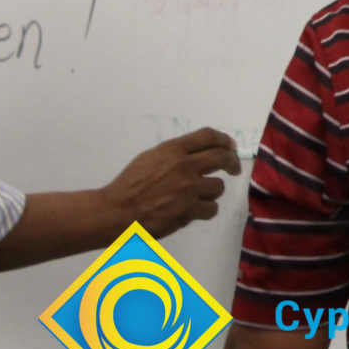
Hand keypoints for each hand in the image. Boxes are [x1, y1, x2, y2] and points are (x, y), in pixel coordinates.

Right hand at [101, 128, 241, 237]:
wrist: (115, 212)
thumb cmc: (130, 186)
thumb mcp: (150, 159)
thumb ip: (175, 154)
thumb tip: (202, 152)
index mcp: (173, 150)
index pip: (208, 136)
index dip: (224, 140)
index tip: (230, 146)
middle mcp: (184, 166)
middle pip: (222, 157)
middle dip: (232, 163)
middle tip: (233, 169)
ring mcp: (188, 188)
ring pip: (218, 187)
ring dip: (212, 192)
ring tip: (200, 196)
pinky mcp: (188, 210)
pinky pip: (211, 208)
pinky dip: (205, 211)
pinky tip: (195, 211)